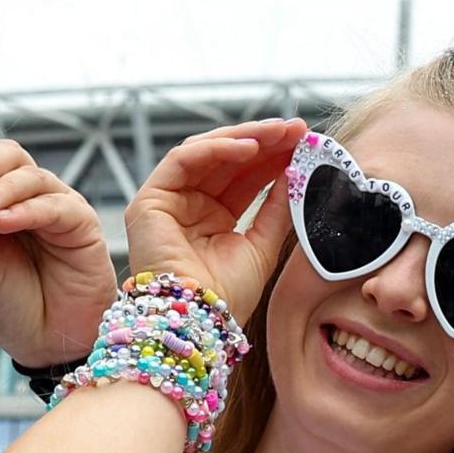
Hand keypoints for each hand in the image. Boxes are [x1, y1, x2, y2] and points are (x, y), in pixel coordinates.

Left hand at [0, 141, 119, 368]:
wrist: (46, 345)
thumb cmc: (12, 306)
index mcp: (0, 203)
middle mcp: (30, 198)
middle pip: (11, 155)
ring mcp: (58, 208)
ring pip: (34, 176)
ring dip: (4, 187)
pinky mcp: (83, 225)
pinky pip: (57, 206)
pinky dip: (28, 209)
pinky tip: (4, 222)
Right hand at [123, 117, 302, 316]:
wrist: (200, 324)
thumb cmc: (228, 296)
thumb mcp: (264, 245)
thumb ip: (277, 207)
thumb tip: (295, 171)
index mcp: (215, 218)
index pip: (245, 176)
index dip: (274, 156)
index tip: (304, 141)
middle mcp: (190, 205)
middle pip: (228, 161)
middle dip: (264, 141)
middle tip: (296, 128)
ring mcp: (168, 201)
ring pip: (205, 152)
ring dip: (244, 138)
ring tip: (278, 132)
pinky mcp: (149, 200)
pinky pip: (182, 160)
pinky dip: (215, 148)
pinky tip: (248, 147)